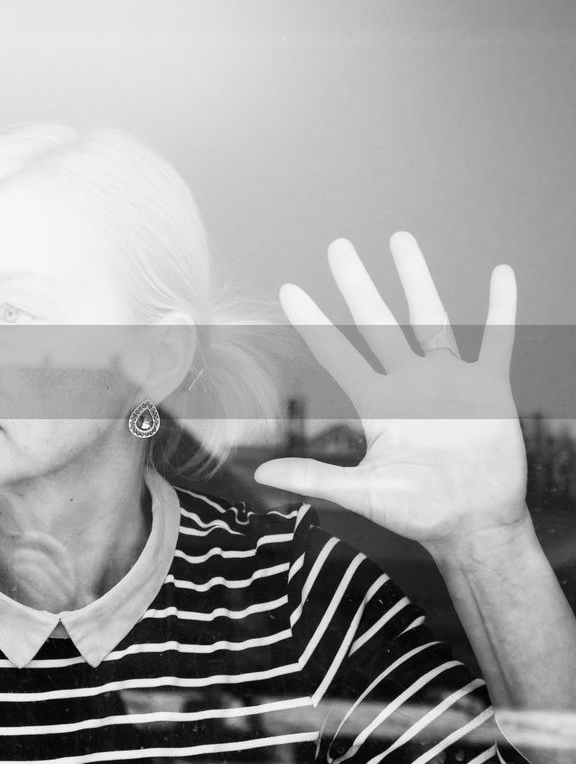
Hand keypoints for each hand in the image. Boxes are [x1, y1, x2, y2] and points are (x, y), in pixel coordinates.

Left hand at [254, 232, 527, 555]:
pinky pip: (497, 339)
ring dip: (416, 278)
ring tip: (400, 239)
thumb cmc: (418, 514)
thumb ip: (315, 479)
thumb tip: (261, 474)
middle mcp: (407, 384)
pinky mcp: (489, 388)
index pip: (336, 353)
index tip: (289, 289)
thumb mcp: (362, 495)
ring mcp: (448, 382)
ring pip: (429, 317)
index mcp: (376, 404)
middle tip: (338, 246)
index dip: (313, 323)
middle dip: (357, 284)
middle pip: (377, 322)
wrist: (475, 524)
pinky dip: (501, 307)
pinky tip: (502, 274)